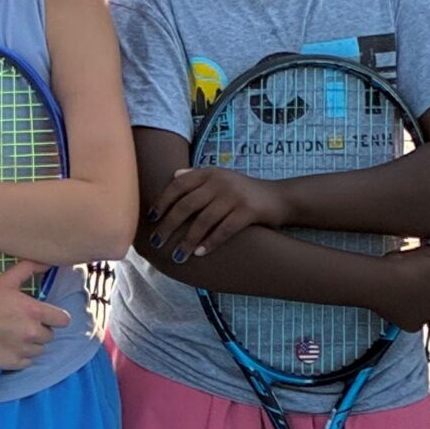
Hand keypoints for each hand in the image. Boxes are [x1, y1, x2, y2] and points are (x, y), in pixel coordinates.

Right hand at [0, 261, 67, 372]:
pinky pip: (26, 363)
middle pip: (49, 336)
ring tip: (15, 336)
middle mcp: (31, 332)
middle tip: (22, 324)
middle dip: (40, 330)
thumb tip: (49, 262)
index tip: (45, 316)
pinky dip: (20, 356)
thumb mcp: (7, 279)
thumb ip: (30, 268)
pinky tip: (8, 346)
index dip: (55, 318)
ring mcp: (21, 349)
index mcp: (34, 311)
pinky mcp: (10, 363)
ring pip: (39, 350)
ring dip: (31, 344)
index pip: (63, 320)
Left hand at [146, 167, 289, 261]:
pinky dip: (210, 243)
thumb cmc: (243, 191)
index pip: (178, 185)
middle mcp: (220, 182)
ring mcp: (234, 196)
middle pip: (187, 205)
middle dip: (169, 226)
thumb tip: (174, 175)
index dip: (162, 202)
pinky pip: (224, 230)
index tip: (150, 219)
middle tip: (157, 243)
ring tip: (177, 256)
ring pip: (203, 221)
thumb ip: (198, 176)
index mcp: (210, 172)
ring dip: (188, 241)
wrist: (278, 198)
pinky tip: (200, 254)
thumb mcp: (222, 178)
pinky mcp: (248, 211)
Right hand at [371, 244, 429, 331]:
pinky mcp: (415, 325)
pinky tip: (397, 305)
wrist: (378, 282)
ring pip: (425, 308)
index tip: (413, 271)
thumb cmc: (394, 265)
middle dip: (425, 289)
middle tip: (406, 283)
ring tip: (400, 293)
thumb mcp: (421, 251)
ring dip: (418, 302)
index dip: (426, 273)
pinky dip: (407, 316)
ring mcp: (429, 313)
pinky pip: (414, 321)